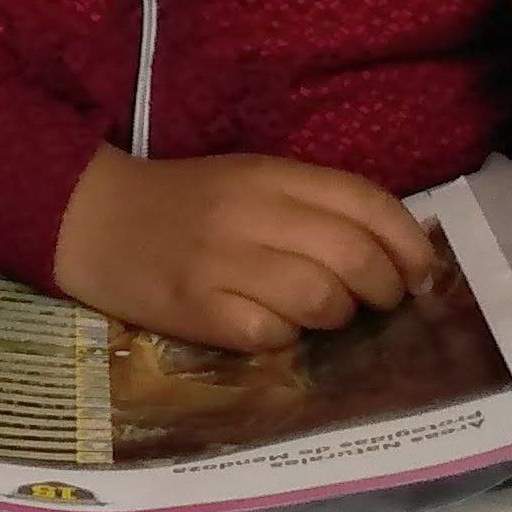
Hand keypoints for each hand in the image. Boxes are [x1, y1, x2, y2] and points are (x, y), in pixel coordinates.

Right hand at [52, 148, 441, 351]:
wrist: (88, 218)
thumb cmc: (182, 203)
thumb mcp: (248, 182)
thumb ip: (316, 206)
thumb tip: (400, 254)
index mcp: (267, 174)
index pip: (365, 201)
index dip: (410, 242)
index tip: (423, 274)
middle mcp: (249, 213)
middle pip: (354, 256)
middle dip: (384, 289)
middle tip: (376, 301)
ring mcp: (222, 262)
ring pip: (322, 300)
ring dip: (334, 315)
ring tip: (314, 312)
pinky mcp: (198, 309)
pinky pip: (272, 335)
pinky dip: (281, 338)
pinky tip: (261, 324)